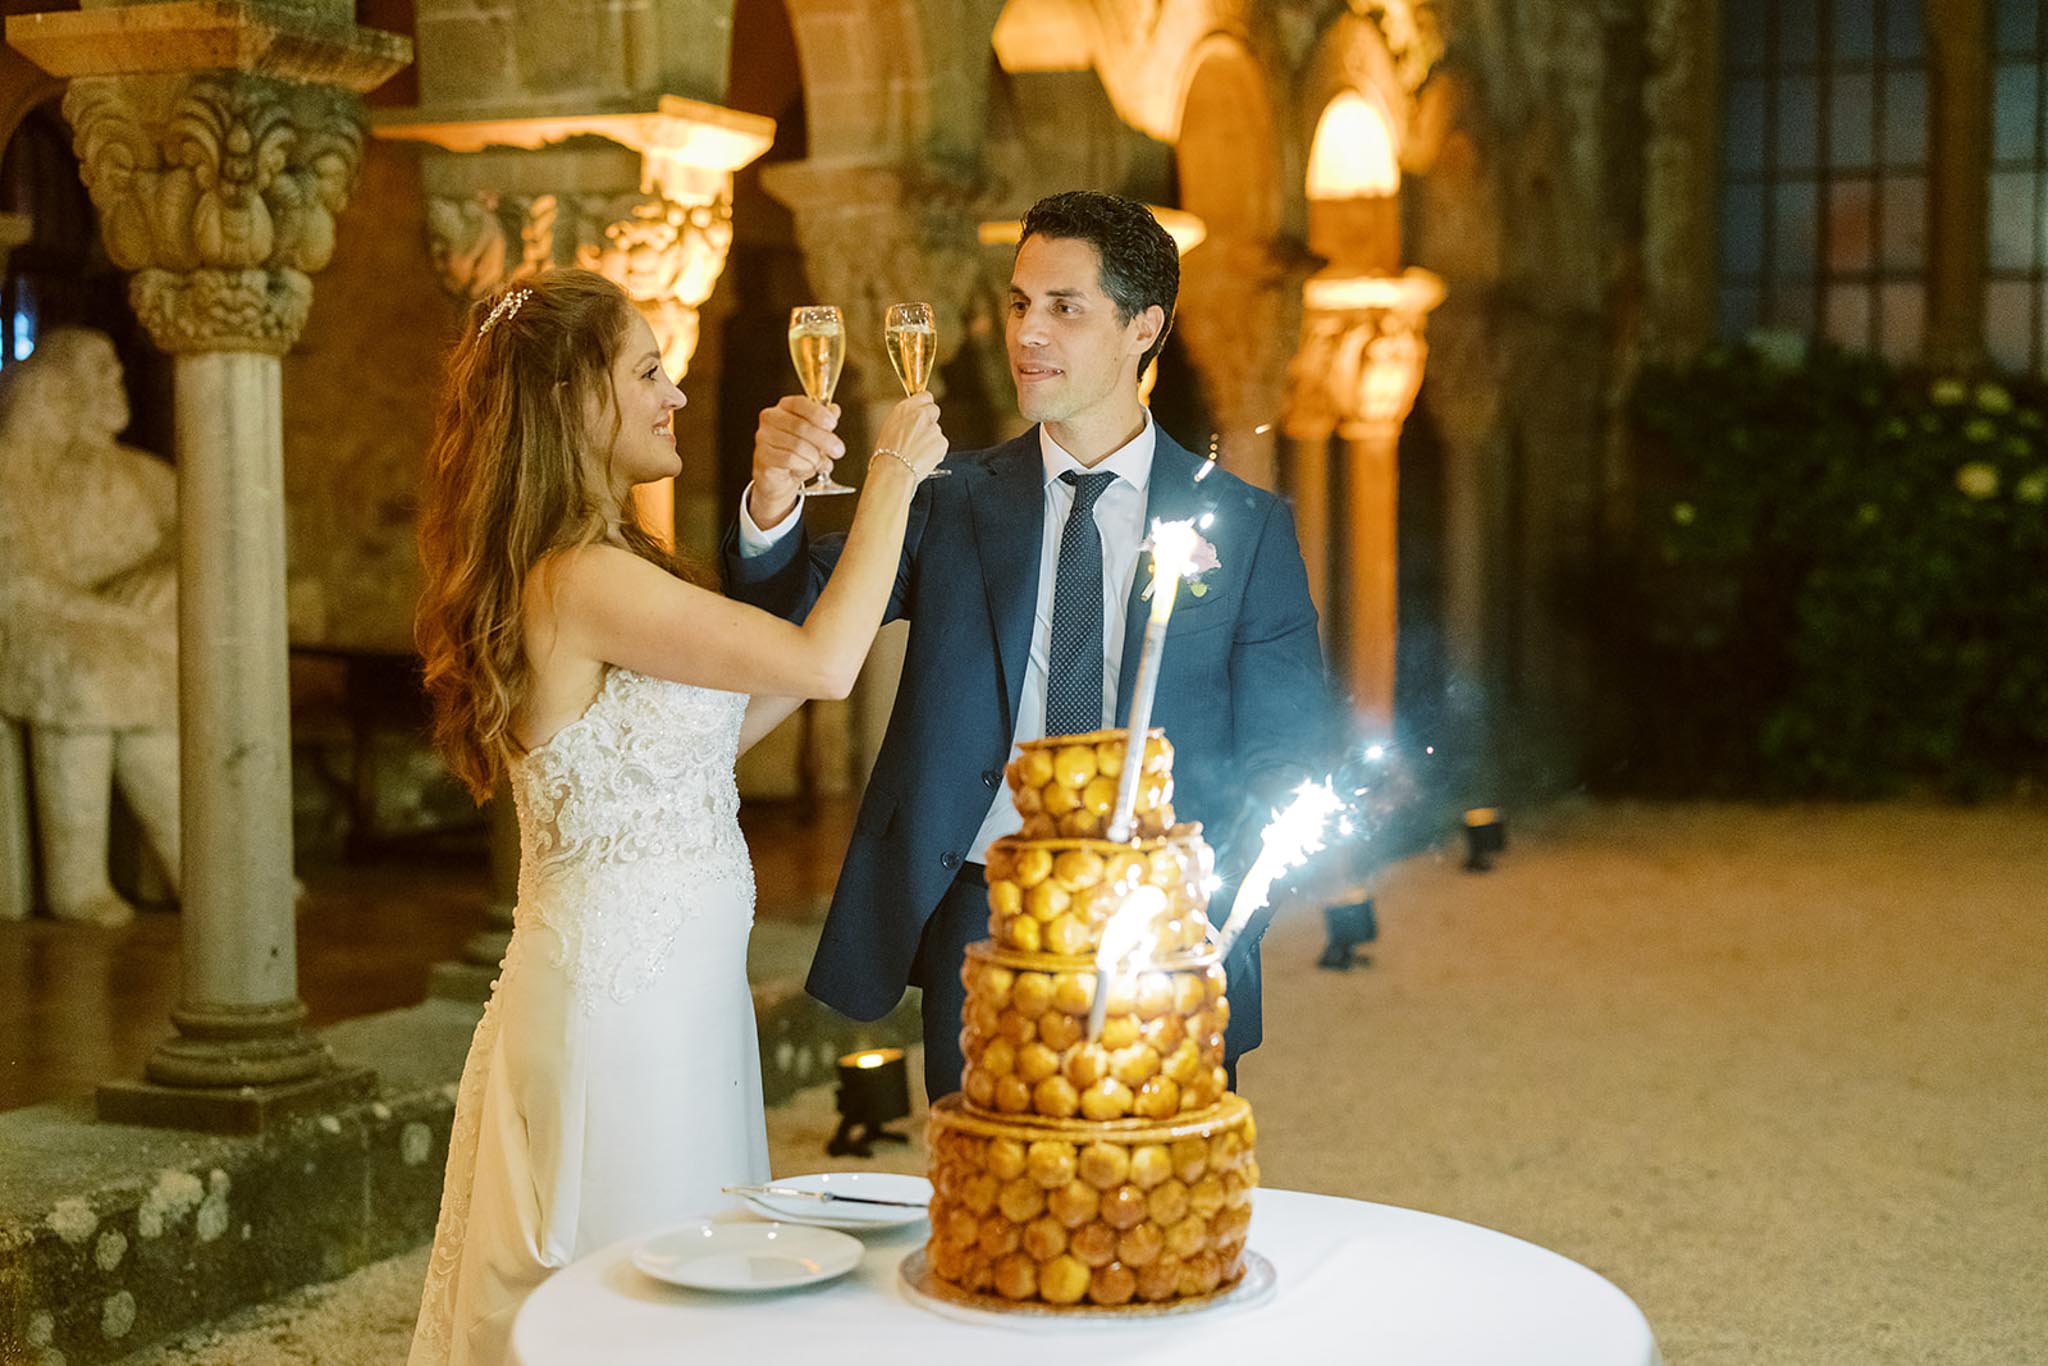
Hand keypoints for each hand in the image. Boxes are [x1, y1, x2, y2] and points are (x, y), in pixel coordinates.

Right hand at [749, 396, 842, 526]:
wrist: (780, 478)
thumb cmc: (797, 453)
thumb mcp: (815, 436)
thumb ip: (824, 421)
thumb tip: (834, 410)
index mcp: (784, 407)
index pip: (800, 403)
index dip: (818, 413)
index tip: (832, 424)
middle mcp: (771, 418)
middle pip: (801, 426)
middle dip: (824, 440)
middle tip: (837, 450)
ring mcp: (764, 436)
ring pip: (797, 445)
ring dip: (815, 457)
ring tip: (819, 463)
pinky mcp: (763, 455)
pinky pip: (789, 459)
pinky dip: (804, 466)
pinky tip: (806, 467)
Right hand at [873, 393, 946, 480]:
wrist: (893, 472)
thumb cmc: (886, 454)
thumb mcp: (889, 428)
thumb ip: (905, 419)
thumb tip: (912, 419)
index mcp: (905, 409)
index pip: (925, 396)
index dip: (924, 405)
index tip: (923, 411)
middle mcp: (921, 415)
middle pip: (934, 410)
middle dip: (930, 421)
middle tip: (920, 434)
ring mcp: (933, 428)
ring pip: (936, 430)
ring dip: (930, 440)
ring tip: (916, 452)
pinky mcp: (942, 442)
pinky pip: (941, 445)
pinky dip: (935, 451)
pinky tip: (923, 458)